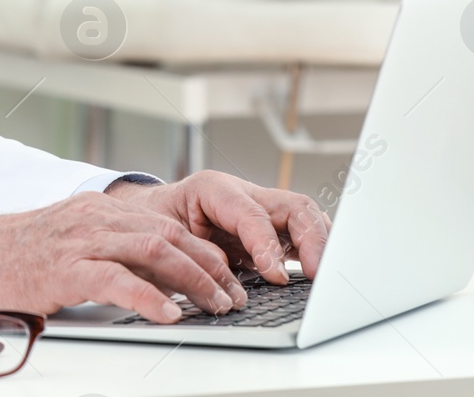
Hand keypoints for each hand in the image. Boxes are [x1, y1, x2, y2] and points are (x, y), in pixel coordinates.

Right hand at [0, 191, 250, 324]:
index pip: (164, 222)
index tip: (226, 274)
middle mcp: (93, 217)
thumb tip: (145, 283)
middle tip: (233, 294)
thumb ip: (101, 255)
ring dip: (195, 280)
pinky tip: (169, 315)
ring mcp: (79, 239)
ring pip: (156, 250)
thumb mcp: (63, 245)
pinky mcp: (64, 268)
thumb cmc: (8, 259)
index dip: (202, 249)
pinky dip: (151, 298)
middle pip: (170, 233)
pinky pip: (119, 280)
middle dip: (210, 265)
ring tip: (216, 305)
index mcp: (96, 210)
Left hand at [105, 170, 330, 285]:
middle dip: (312, 239)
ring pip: (304, 216)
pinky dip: (315, 250)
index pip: (252, 215)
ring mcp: (260, 207)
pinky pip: (301, 233)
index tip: (276, 277)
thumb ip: (195, 256)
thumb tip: (225, 286)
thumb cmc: (151, 223)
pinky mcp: (268, 226)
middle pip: (293, 206)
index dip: (267, 246)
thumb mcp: (164, 237)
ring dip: (320, 244)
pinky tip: (320, 272)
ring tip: (328, 275)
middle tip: (318, 275)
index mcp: (214, 189)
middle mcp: (243, 193)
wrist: (145, 213)